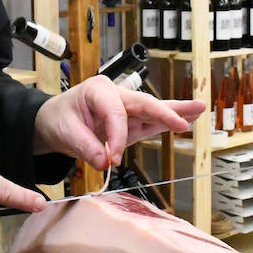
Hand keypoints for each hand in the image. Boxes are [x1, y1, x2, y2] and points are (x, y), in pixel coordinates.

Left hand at [33, 75, 206, 169]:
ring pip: (154, 110)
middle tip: (182, 123)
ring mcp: (126, 107)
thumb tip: (105, 162)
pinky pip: (152, 121)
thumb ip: (86, 147)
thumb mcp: (65, 133)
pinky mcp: (132, 121)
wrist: (53, 122)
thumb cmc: (58, 120)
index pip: (116, 113)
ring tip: (199, 109)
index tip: (113, 159)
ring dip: (176, 112)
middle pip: (144, 103)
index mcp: (98, 90)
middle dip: (164, 113)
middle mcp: (117, 95)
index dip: (117, 137)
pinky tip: (188, 120)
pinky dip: (169, 122)